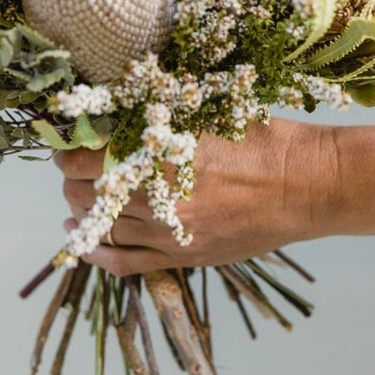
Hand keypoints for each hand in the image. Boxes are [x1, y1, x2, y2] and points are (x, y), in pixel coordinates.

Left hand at [56, 117, 338, 275]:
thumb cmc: (260, 138)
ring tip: (78, 192)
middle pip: (85, 193)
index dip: (68, 147)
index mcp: (161, 155)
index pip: (85, 157)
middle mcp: (157, 198)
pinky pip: (125, 263)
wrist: (306, 184)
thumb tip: (112, 111)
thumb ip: (157, 117)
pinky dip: (96, 252)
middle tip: (73, 162)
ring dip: (81, 208)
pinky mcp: (183, 256)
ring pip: (100, 226)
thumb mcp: (204, 112)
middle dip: (71, 176)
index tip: (68, 137)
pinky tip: (80, 237)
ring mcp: (170, 233)